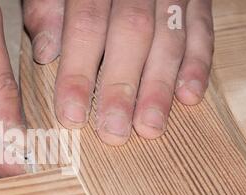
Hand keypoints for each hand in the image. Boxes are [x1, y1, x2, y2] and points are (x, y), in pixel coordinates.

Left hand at [24, 0, 213, 144]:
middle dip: (121, 88)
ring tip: (150, 126)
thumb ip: (47, 10)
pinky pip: (201, 29)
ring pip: (168, 37)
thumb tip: (44, 53)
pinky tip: (188, 96)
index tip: (72, 115)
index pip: (86, 26)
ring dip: (159, 86)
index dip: (78, 72)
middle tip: (115, 131)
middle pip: (130, 35)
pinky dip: (198, 63)